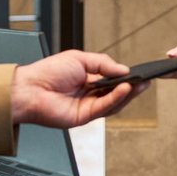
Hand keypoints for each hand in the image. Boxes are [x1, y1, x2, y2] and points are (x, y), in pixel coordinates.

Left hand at [10, 49, 146, 128]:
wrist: (31, 88)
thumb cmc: (47, 72)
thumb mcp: (80, 58)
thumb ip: (103, 64)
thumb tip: (123, 70)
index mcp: (86, 79)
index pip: (111, 80)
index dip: (125, 77)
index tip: (139, 73)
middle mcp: (88, 94)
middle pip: (116, 93)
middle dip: (132, 87)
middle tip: (145, 81)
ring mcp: (87, 106)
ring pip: (113, 102)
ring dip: (127, 94)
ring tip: (138, 84)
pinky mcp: (84, 116)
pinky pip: (105, 107)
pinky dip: (117, 98)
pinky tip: (125, 88)